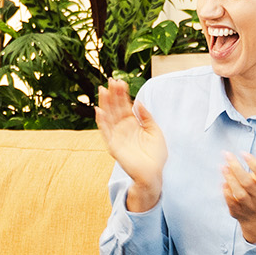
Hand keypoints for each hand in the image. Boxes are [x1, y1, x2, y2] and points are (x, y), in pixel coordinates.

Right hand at [95, 79, 167, 210]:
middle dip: (113, 95)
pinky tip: (99, 111)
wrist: (153, 174)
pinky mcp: (113, 146)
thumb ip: (146, 117)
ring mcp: (117, 137)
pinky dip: (102, 122)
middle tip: (111, 80)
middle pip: (115, 108)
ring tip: (103, 91)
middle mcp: (123, 128)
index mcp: (133, 124)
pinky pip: (105, 132)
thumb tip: (138, 102)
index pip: (125, 105)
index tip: (120, 81)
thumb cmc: (156, 155)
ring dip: (104, 104)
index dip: (122, 94)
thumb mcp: (155, 131)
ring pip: (108, 117)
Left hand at [221, 146, 255, 244]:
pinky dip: (226, 193)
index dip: (254, 165)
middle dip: (237, 169)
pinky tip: (222, 182)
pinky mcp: (238, 213)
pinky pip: (231, 204)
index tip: (244, 153)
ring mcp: (248, 206)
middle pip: (248, 184)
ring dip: (230, 180)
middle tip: (228, 155)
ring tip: (223, 166)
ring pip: (240, 194)